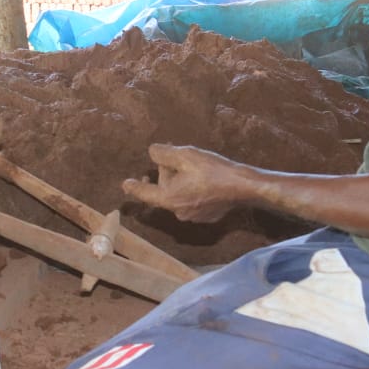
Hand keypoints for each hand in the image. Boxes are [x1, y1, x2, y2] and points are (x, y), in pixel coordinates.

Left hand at [122, 143, 250, 221]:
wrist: (243, 187)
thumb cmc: (212, 171)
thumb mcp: (185, 155)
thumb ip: (163, 153)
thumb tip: (152, 152)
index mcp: (169, 198)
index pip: (145, 192)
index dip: (134, 187)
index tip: (125, 184)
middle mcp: (178, 212)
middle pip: (164, 190)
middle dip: (165, 174)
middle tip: (172, 158)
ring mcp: (193, 217)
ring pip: (178, 195)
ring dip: (180, 181)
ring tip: (191, 166)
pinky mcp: (206, 217)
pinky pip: (192, 201)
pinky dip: (192, 190)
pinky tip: (204, 179)